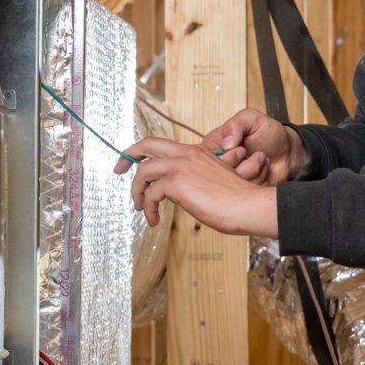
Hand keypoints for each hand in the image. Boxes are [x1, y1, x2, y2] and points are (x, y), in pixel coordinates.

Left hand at [113, 137, 280, 236]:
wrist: (246, 205)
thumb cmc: (235, 200)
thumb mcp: (212, 180)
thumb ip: (192, 179)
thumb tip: (175, 190)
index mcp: (195, 151)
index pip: (161, 144)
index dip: (142, 151)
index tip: (132, 163)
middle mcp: (186, 153)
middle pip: (146, 145)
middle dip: (126, 156)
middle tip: (118, 171)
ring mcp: (181, 166)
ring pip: (143, 172)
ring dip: (137, 191)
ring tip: (142, 208)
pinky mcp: (177, 182)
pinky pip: (151, 194)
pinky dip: (149, 208)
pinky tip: (154, 220)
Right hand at [201, 108, 307, 183]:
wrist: (288, 150)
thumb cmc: (267, 132)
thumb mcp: (250, 118)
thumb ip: (235, 125)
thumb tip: (226, 144)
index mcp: (212, 149)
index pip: (205, 161)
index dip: (225, 158)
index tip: (240, 149)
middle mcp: (218, 168)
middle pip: (219, 178)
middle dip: (242, 164)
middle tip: (251, 152)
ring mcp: (231, 182)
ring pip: (234, 186)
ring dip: (254, 169)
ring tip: (261, 158)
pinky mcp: (244, 193)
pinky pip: (247, 193)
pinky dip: (260, 178)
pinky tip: (265, 168)